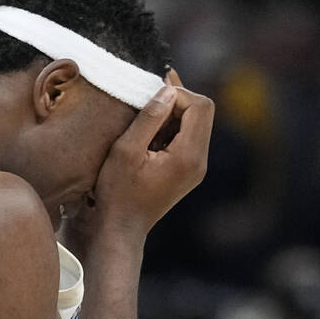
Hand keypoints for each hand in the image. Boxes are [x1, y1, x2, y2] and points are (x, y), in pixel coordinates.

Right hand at [91, 72, 213, 238]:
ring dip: (172, 115)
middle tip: (146, 103)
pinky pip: (188, 137)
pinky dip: (171, 128)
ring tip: (144, 122)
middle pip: (203, 112)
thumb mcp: (126, 150)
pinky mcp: (188, 171)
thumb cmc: (117, 193)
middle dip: (176, 101)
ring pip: (196, 123)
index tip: (149, 100)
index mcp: (188, 156)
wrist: (120, 228)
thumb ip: (149, 118)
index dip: (177, 94)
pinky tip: (148, 135)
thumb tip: (168, 90)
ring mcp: (196, 168)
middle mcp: (199, 162)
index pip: (200, 106)